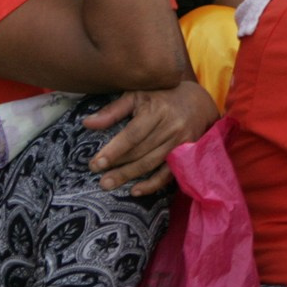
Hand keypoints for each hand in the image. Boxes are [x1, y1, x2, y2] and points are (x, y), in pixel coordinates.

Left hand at [85, 80, 218, 194]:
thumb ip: (113, 110)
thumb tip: (87, 123)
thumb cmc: (163, 97)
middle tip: (99, 179)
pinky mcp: (186, 153)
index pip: (133, 134)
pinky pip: (169, 172)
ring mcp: (180, 142)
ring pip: (152, 163)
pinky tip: (136, 191)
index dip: (114, 150)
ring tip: (108, 185)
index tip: (95, 164)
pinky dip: (153, 184)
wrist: (200, 101)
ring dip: (129, 176)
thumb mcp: (138, 95)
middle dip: (118, 166)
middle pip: (141, 151)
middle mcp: (171, 126)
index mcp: (157, 110)